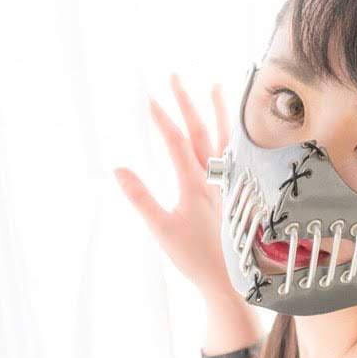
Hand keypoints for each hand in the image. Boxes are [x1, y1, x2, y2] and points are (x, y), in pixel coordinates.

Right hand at [113, 73, 236, 302]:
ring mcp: (229, 184)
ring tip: (214, 85)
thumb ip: (140, 198)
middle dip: (185, 102)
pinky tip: (237, 126)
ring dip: (219, 110)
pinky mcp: (237, 193)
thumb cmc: (195, 259)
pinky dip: (237, 135)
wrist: (231, 281)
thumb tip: (118, 168)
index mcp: (193, 185)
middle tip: (174, 76)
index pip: (174, 141)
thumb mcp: (161, 230)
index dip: (161, 117)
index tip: (147, 96)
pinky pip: (238, 155)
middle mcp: (215, 179)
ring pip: (226, 139)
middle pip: (200, 131)